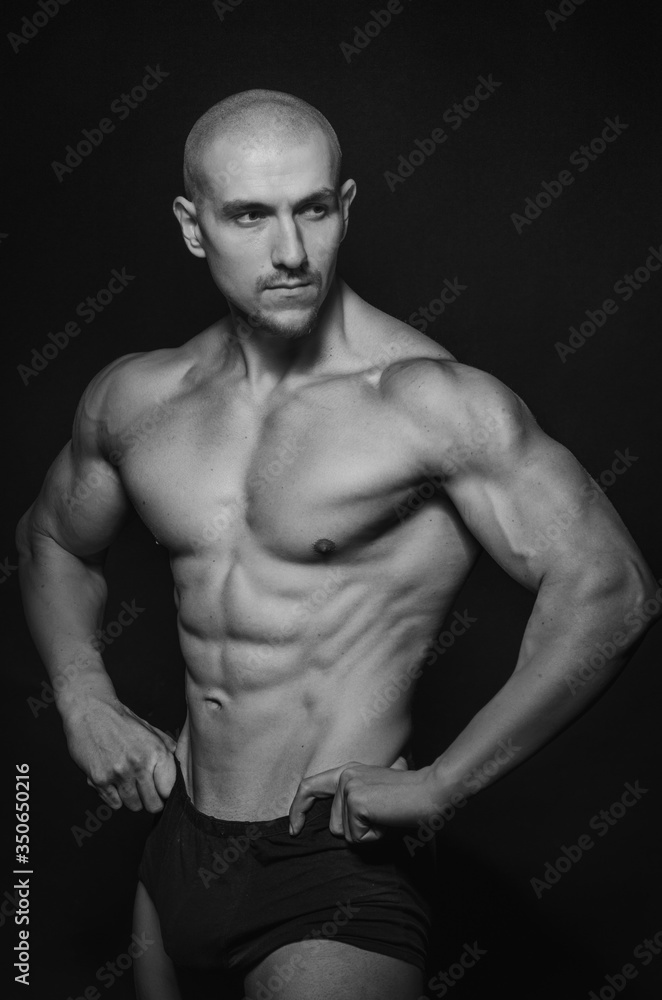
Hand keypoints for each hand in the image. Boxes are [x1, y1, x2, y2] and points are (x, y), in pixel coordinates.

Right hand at [63, 697, 176, 812]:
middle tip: (145, 793)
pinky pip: (113, 804)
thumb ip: (165, 745)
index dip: (164, 792)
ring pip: (133, 806)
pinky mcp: (99, 780)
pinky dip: (114, 797)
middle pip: (153, 804)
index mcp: (156, 752)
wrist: (89, 710)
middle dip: (150, 801)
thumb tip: (178, 762)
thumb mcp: (148, 728)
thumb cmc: (120, 719)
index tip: (160, 790)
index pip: (169, 790)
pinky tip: (113, 781)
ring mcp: (119, 774)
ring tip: (127, 783)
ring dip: (132, 799)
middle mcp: (140, 764)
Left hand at [288, 756, 433, 842]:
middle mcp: (345, 775)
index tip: (295, 829)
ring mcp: (349, 786)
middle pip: (332, 825)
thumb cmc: (411, 799)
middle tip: (384, 817)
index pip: (310, 787)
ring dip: (368, 834)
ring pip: (345, 834)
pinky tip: (388, 821)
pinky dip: (375, 837)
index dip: (298, 809)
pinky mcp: (355, 801)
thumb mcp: (377, 797)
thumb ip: (356, 802)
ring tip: (388, 817)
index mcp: (348, 771)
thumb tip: (340, 826)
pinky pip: (357, 838)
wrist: (432, 792)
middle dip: (357, 832)